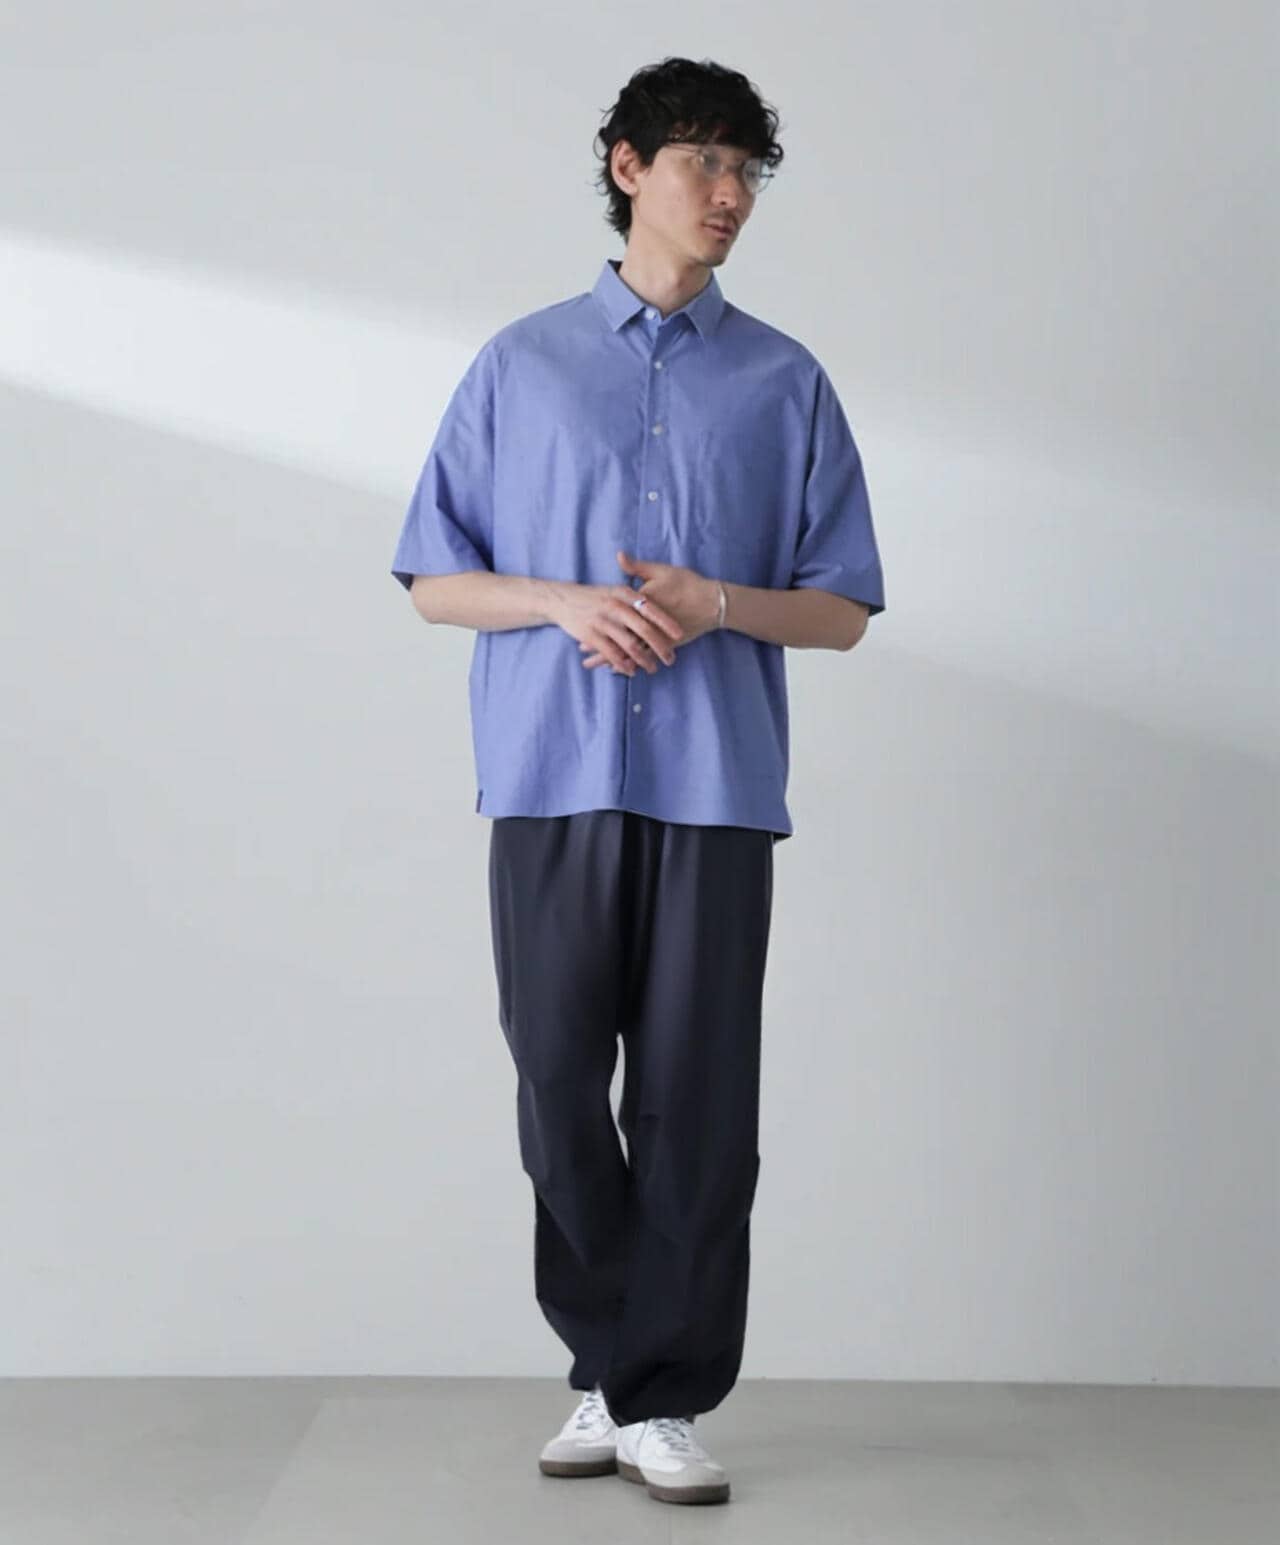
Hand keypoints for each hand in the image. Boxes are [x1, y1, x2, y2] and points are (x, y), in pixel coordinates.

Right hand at [547, 559, 685, 675]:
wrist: (563, 599)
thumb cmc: (595, 596)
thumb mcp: (615, 588)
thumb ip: (636, 595)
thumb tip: (662, 603)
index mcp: (624, 594)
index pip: (650, 608)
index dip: (666, 622)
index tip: (680, 634)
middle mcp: (615, 607)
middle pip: (643, 630)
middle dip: (660, 647)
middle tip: (671, 659)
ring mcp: (602, 621)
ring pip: (629, 645)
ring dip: (644, 660)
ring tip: (653, 668)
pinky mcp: (591, 635)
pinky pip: (612, 654)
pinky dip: (623, 665)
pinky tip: (631, 671)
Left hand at [578, 551, 720, 670]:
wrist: (712, 603)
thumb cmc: (686, 584)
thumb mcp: (661, 571)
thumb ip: (637, 567)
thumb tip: (619, 555)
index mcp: (640, 602)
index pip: (613, 612)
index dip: (597, 619)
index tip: (582, 622)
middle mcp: (645, 621)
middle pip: (616, 634)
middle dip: (597, 642)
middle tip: (581, 648)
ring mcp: (655, 635)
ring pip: (627, 649)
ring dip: (608, 657)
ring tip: (591, 664)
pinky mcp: (665, 644)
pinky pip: (643, 656)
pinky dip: (629, 663)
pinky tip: (618, 670)